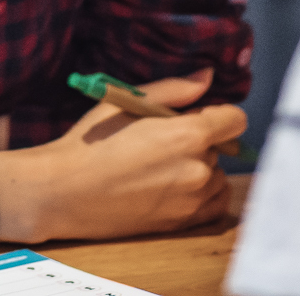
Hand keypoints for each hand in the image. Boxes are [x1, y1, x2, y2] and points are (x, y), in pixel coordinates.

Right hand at [0, 67, 244, 242]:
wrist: (64, 192)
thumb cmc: (91, 143)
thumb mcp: (126, 102)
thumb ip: (174, 89)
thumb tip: (208, 77)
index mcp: (188, 134)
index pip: (235, 120)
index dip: (217, 113)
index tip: (196, 115)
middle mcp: (198, 169)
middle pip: (220, 147)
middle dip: (199, 141)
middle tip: (160, 142)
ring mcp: (193, 200)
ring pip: (216, 176)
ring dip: (199, 168)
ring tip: (159, 167)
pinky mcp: (183, 223)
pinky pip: (213, 204)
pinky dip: (201, 195)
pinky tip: (171, 187)